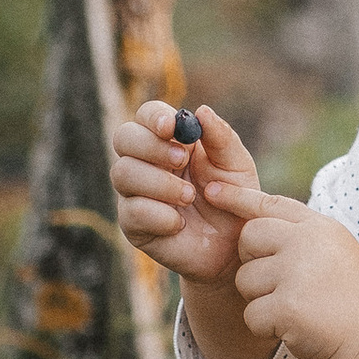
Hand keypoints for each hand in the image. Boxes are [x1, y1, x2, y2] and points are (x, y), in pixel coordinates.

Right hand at [110, 101, 260, 284]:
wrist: (234, 248)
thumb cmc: (234, 199)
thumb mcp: (236, 166)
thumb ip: (221, 138)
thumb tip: (201, 110)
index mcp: (170, 141)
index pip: (147, 115)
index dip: (154, 117)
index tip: (170, 127)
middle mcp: (146, 162)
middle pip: (123, 138)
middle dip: (151, 147)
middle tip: (181, 161)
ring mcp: (135, 193)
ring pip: (123, 173)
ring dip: (159, 183)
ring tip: (189, 197)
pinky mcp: (133, 224)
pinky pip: (131, 211)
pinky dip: (159, 215)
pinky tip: (180, 224)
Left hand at [235, 197, 358, 358]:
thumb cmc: (352, 302)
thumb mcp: (336, 253)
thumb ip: (302, 237)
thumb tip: (254, 227)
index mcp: (320, 227)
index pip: (271, 204)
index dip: (238, 197)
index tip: (212, 191)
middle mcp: (307, 242)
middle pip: (248, 238)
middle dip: (253, 263)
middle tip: (281, 285)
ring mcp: (296, 273)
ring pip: (244, 280)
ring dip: (260, 300)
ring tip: (295, 310)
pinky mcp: (286, 306)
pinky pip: (250, 314)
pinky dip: (266, 328)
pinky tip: (293, 329)